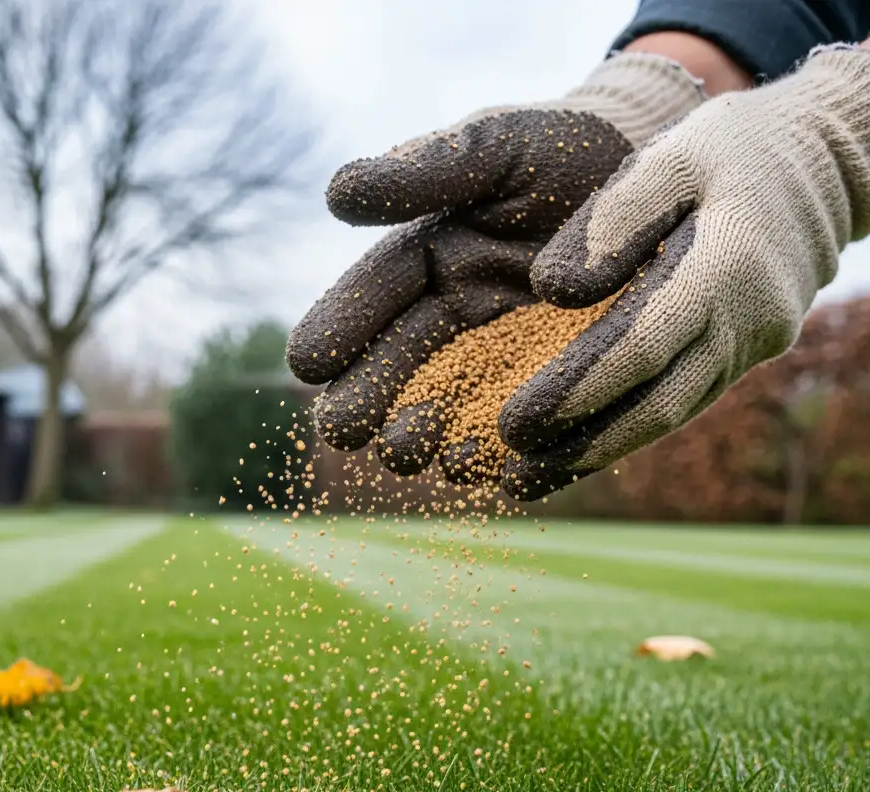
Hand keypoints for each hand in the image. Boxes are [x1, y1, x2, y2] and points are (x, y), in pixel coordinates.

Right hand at [286, 54, 705, 480]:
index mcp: (430, 261)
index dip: (339, 327)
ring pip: (448, 407)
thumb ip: (425, 168)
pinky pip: (517, 431)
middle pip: (400, 364)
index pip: (374, 294)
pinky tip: (479, 471)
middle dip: (367, 399)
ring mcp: (500, 362)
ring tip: (406, 452)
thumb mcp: (498, 147)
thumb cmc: (567, 155)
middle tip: (343, 429)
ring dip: (421, 433)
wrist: (660, 189)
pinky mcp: (549, 394)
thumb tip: (335, 194)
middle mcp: (456, 320)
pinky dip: (495, 454)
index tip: (305, 363)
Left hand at [501, 46, 869, 500]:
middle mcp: (746, 322)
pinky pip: (683, 403)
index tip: (516, 423)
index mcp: (726, 266)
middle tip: (513, 475)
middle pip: (658, 404)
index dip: (578, 391)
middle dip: (582, 445)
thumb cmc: (734, 150)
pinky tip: (578, 453)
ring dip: (601, 454)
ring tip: (532, 481)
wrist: (823, 165)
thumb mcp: (673, 156)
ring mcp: (752, 346)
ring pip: (671, 416)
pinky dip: (629, 431)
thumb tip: (550, 291)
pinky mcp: (744, 355)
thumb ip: (613, 218)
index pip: (641, 347)